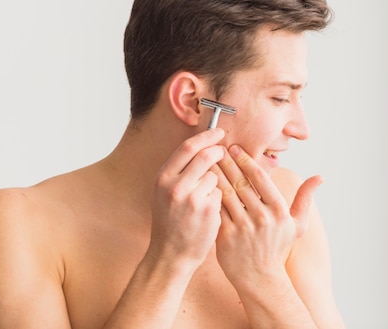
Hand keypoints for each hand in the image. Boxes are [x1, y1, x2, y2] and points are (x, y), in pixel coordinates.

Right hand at [147, 128, 224, 273]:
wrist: (171, 254)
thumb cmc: (170, 221)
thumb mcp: (163, 192)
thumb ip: (179, 171)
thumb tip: (201, 145)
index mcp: (163, 178)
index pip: (187, 147)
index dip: (206, 137)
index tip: (218, 133)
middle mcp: (175, 186)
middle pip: (205, 156)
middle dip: (218, 151)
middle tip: (223, 152)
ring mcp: (192, 198)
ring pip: (215, 176)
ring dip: (215, 183)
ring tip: (204, 199)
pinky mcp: (208, 210)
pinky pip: (220, 194)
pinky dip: (218, 199)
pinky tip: (208, 213)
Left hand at [213, 145, 321, 289]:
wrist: (260, 278)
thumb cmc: (277, 248)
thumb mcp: (297, 224)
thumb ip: (305, 198)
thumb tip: (320, 177)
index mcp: (278, 210)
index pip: (259, 177)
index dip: (245, 159)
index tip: (235, 148)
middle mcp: (262, 217)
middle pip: (240, 181)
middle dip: (227, 161)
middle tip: (217, 148)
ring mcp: (243, 227)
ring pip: (226, 192)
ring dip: (215, 174)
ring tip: (207, 160)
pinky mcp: (226, 236)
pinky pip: (216, 209)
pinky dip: (209, 194)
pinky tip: (202, 183)